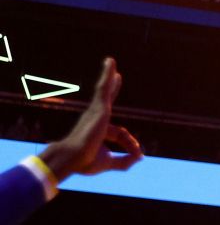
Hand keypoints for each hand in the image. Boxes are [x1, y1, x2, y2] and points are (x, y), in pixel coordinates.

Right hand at [39, 59, 141, 180]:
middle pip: (108, 102)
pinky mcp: (99, 108)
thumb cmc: (86, 161)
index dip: (132, 147)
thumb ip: (125, 162)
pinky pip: (103, 89)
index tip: (139, 155)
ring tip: (111, 62)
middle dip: (112, 88)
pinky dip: (107, 76)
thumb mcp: (110, 162)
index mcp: (99, 130)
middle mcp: (96, 119)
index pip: (122, 135)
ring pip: (105, 91)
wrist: (72, 158)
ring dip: (108, 75)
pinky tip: (111, 64)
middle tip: (116, 76)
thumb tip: (140, 157)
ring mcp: (96, 112)